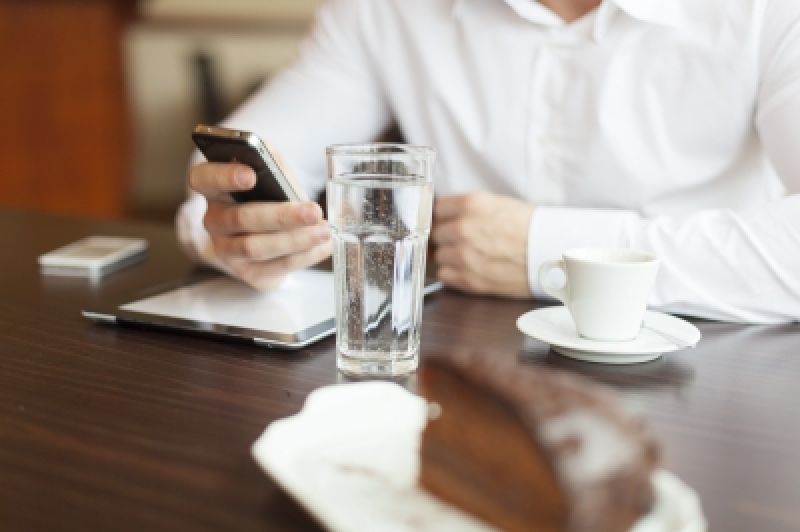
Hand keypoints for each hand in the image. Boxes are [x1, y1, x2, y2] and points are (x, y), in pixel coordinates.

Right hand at [188, 161, 330, 289]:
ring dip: (294, 240)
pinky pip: (274, 267)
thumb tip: (277, 166)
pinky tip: (322, 247)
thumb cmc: (271, 193)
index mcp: (213, 187)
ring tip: (323, 231)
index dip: (224, 176)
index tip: (250, 175)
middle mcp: (214, 220)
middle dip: (281, 216)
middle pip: (240, 218)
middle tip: (313, 211)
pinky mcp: (247, 272)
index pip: (203, 178)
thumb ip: (271, 161)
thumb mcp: (271, 170)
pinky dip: (303, 257)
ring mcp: (227, 249)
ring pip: (256, 247)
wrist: (273, 231)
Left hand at [432, 192, 532, 297]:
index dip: (443, 217)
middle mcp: (463, 229)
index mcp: (471, 205)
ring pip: (439, 256)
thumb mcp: (498, 204)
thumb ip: (468, 209)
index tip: (448, 222)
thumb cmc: (530, 229)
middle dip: (447, 237)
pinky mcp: (468, 279)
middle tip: (465, 241)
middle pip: (436, 234)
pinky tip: (471, 268)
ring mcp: (464, 255)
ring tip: (473, 256)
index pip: (437, 209)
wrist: (550, 255)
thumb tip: (445, 216)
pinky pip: (444, 275)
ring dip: (451, 256)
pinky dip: (454, 273)